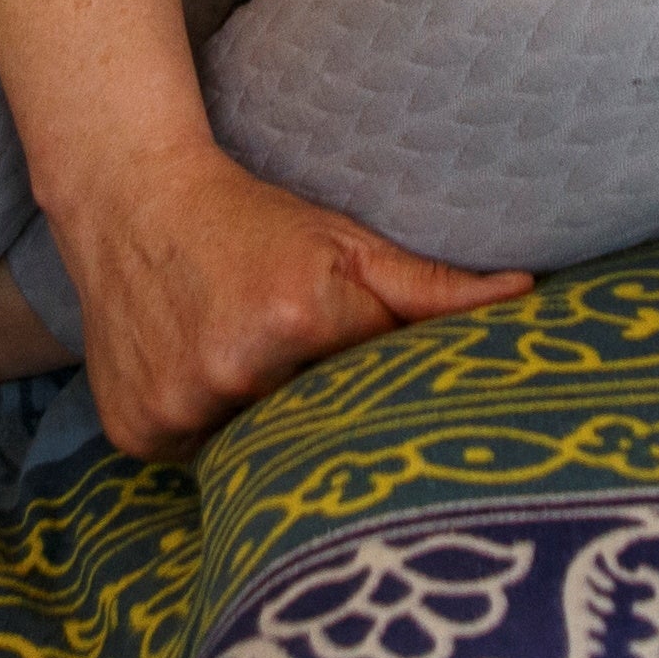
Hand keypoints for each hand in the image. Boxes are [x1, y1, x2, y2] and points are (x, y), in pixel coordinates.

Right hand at [49, 145, 529, 460]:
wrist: (132, 200)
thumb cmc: (252, 221)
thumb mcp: (347, 243)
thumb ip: (434, 285)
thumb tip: (526, 295)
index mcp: (299, 319)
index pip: (373, 394)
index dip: (375, 386)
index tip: (372, 378)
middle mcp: (233, 369)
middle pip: (310, 430)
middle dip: (318, 412)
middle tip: (303, 371)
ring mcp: (177, 404)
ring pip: (249, 452)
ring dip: (258, 424)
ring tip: (248, 367)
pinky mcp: (136, 429)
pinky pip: (192, 457)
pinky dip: (204, 430)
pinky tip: (201, 378)